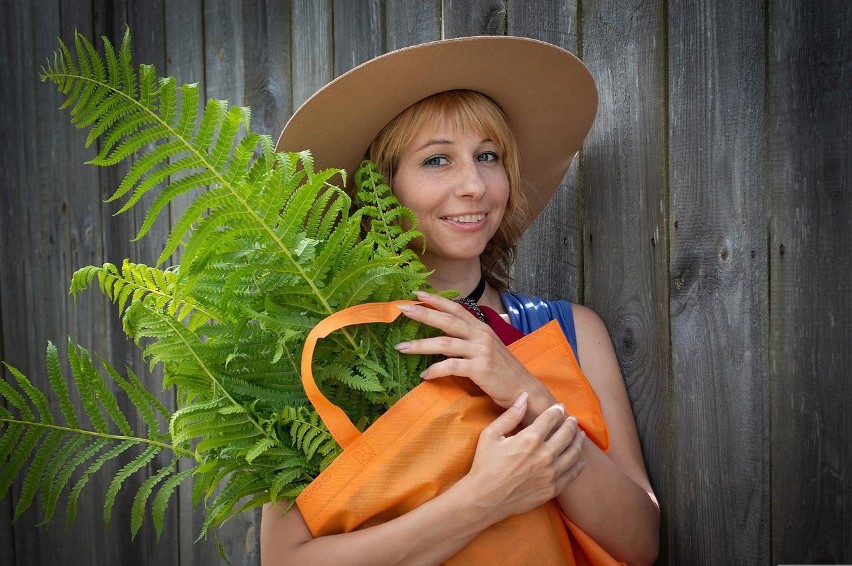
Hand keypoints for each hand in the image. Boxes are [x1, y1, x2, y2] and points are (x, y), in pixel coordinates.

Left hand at [395, 292, 548, 412]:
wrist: (524, 391)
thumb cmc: (503, 372)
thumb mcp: (488, 349)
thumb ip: (471, 339)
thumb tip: (450, 334)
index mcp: (482, 329)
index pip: (456, 309)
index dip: (437, 300)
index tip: (417, 294)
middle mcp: (481, 336)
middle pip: (447, 320)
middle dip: (423, 314)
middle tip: (402, 309)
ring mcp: (481, 351)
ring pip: (445, 343)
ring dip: (420, 345)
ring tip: (401, 347)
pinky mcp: (480, 368)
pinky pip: (452, 366)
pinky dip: (435, 370)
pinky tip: (424, 375)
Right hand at [459, 393, 585, 522]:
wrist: (485, 498)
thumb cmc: (485, 465)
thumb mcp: (491, 435)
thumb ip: (510, 415)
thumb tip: (524, 397)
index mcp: (530, 439)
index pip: (551, 418)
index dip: (557, 410)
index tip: (560, 407)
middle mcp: (545, 455)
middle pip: (567, 433)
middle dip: (571, 423)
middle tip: (572, 419)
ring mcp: (551, 473)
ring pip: (574, 453)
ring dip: (578, 441)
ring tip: (580, 434)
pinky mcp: (552, 489)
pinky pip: (572, 474)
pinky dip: (579, 464)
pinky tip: (581, 460)